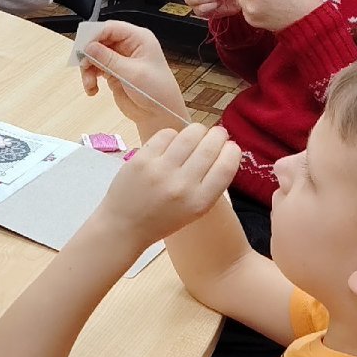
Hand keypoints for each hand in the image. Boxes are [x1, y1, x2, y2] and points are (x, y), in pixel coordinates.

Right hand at [74, 21, 187, 134]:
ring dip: (88, 69)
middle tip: (84, 66)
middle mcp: (128, 46)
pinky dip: (90, 78)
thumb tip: (89, 47)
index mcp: (139, 38)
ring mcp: (120, 59)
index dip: (94, 35)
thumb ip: (109, 59)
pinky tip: (93, 88)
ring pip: (94, 56)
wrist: (159, 115)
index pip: (111, 28)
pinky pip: (95, 70)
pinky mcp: (113, 72)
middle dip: (89, 54)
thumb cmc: (158, 92)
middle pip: (99, 41)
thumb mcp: (132, 73)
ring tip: (90, 83)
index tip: (83, 47)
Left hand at [94, 124, 241, 249]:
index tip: (230, 147)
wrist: (124, 226)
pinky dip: (173, 134)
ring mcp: (160, 170)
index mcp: (199, 202)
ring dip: (198, 130)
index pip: (227, 166)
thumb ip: (209, 184)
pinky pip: (166, 134)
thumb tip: (223, 149)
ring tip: (196, 134)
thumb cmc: (162, 218)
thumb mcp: (194, 210)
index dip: (232, 151)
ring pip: (190, 134)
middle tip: (216, 134)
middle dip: (218, 135)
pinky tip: (172, 142)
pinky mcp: (142, 159)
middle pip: (210, 146)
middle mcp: (182, 185)